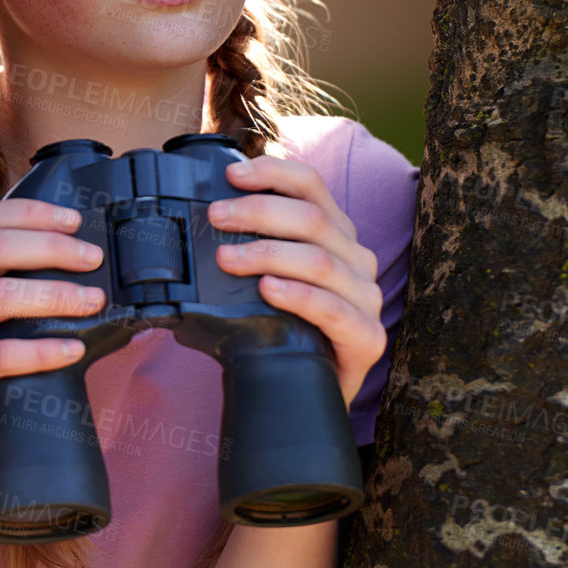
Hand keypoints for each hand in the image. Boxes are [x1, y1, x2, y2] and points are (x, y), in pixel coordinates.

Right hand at [0, 198, 105, 463]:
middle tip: (93, 259)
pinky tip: (73, 350)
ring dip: (56, 294)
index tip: (75, 222)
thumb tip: (75, 252)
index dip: (35, 215)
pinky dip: (44, 351)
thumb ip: (2, 273)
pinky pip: (1, 355)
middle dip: (54, 248)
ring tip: (92, 301)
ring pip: (1, 295)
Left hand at [207, 157, 385, 405]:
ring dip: (269, 253)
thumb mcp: (264, 277)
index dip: (273, 173)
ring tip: (228, 259)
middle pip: (313, 219)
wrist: (302, 393)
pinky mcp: (368, 338)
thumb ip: (247, 245)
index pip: (311, 186)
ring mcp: (366, 298)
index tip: (231, 176)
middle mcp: (356, 259)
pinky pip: (333, 309)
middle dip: (258, 212)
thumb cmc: (280, 329)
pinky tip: (268, 290)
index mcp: (334, 234)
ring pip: (320, 260)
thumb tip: (199, 220)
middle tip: (216, 218)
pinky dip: (298, 295)